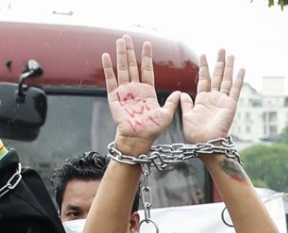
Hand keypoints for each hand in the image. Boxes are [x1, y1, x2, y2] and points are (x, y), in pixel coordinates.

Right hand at [104, 37, 179, 154]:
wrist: (138, 139)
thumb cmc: (152, 130)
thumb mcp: (166, 115)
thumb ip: (172, 103)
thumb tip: (181, 94)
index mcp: (147, 91)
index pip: (147, 69)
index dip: (147, 57)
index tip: (147, 44)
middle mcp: (135, 89)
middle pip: (132, 65)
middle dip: (130, 51)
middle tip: (127, 37)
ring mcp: (124, 92)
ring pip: (122, 69)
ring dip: (120, 55)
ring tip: (119, 41)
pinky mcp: (114, 97)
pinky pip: (110, 80)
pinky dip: (108, 68)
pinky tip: (106, 57)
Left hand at [180, 50, 242, 143]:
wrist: (206, 143)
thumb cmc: (195, 134)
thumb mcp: (186, 115)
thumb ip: (186, 103)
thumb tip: (181, 93)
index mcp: (202, 99)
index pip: (204, 79)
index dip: (204, 66)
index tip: (203, 54)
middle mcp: (213, 98)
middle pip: (217, 76)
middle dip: (219, 62)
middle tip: (221, 49)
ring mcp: (223, 101)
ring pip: (226, 79)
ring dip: (228, 67)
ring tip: (231, 54)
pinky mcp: (230, 105)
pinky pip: (235, 90)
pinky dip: (239, 79)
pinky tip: (241, 69)